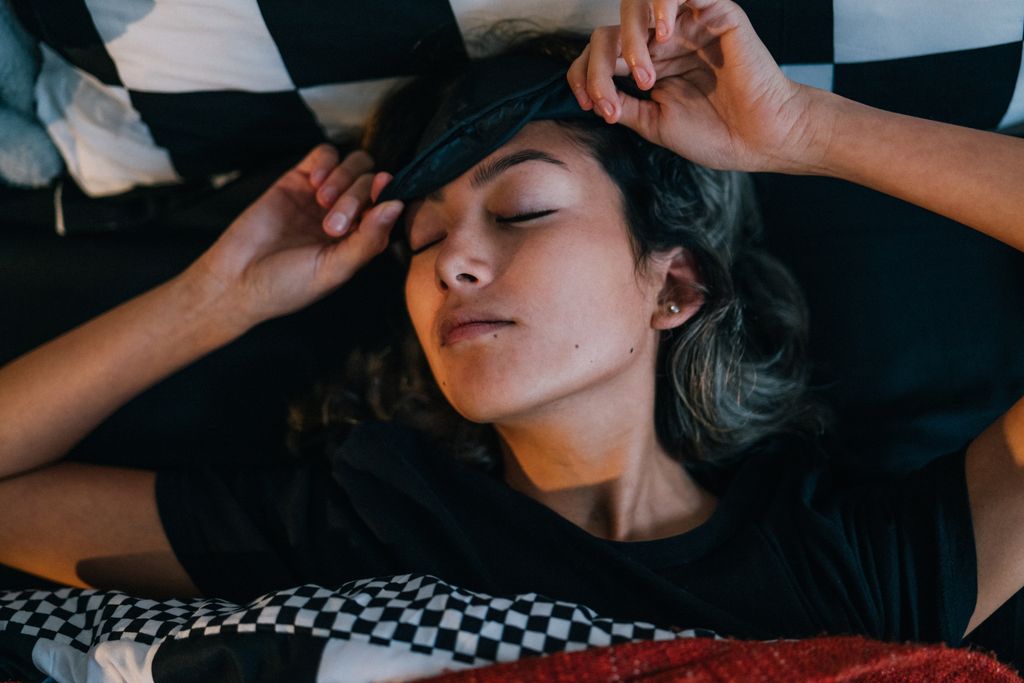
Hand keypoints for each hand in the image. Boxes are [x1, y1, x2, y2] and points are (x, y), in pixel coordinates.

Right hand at [187, 145, 403, 326]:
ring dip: (344, 177)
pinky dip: (327, 161)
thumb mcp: (335, 269)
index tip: (384, 194)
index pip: (388, 207)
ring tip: (320, 201)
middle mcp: (347, 215)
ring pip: (354, 165)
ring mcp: (323, 196)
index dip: (389, 198)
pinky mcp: (298, 180)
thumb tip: (397, 206)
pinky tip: (315, 180)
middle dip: (357, 198)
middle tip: (330, 225)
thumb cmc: (288, 285)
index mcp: (361, 239)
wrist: (237, 281)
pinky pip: (325, 154)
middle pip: (371, 183)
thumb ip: (369, 239)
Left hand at [567, 0, 827, 172]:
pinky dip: (662, 6)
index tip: (587, 104)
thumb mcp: (655, 123)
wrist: (762, 139)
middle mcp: (663, 41)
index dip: (583, 74)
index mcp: (648, 65)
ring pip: (635, 9)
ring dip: (628, 44)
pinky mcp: (715, 11)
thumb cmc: (716, 134)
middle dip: (597, 69)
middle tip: (610, 104)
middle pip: (609, 32)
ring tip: (643, 79)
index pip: (600, 53)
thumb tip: (590, 96)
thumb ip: (623, 105)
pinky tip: (662, 38)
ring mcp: (687, 24)